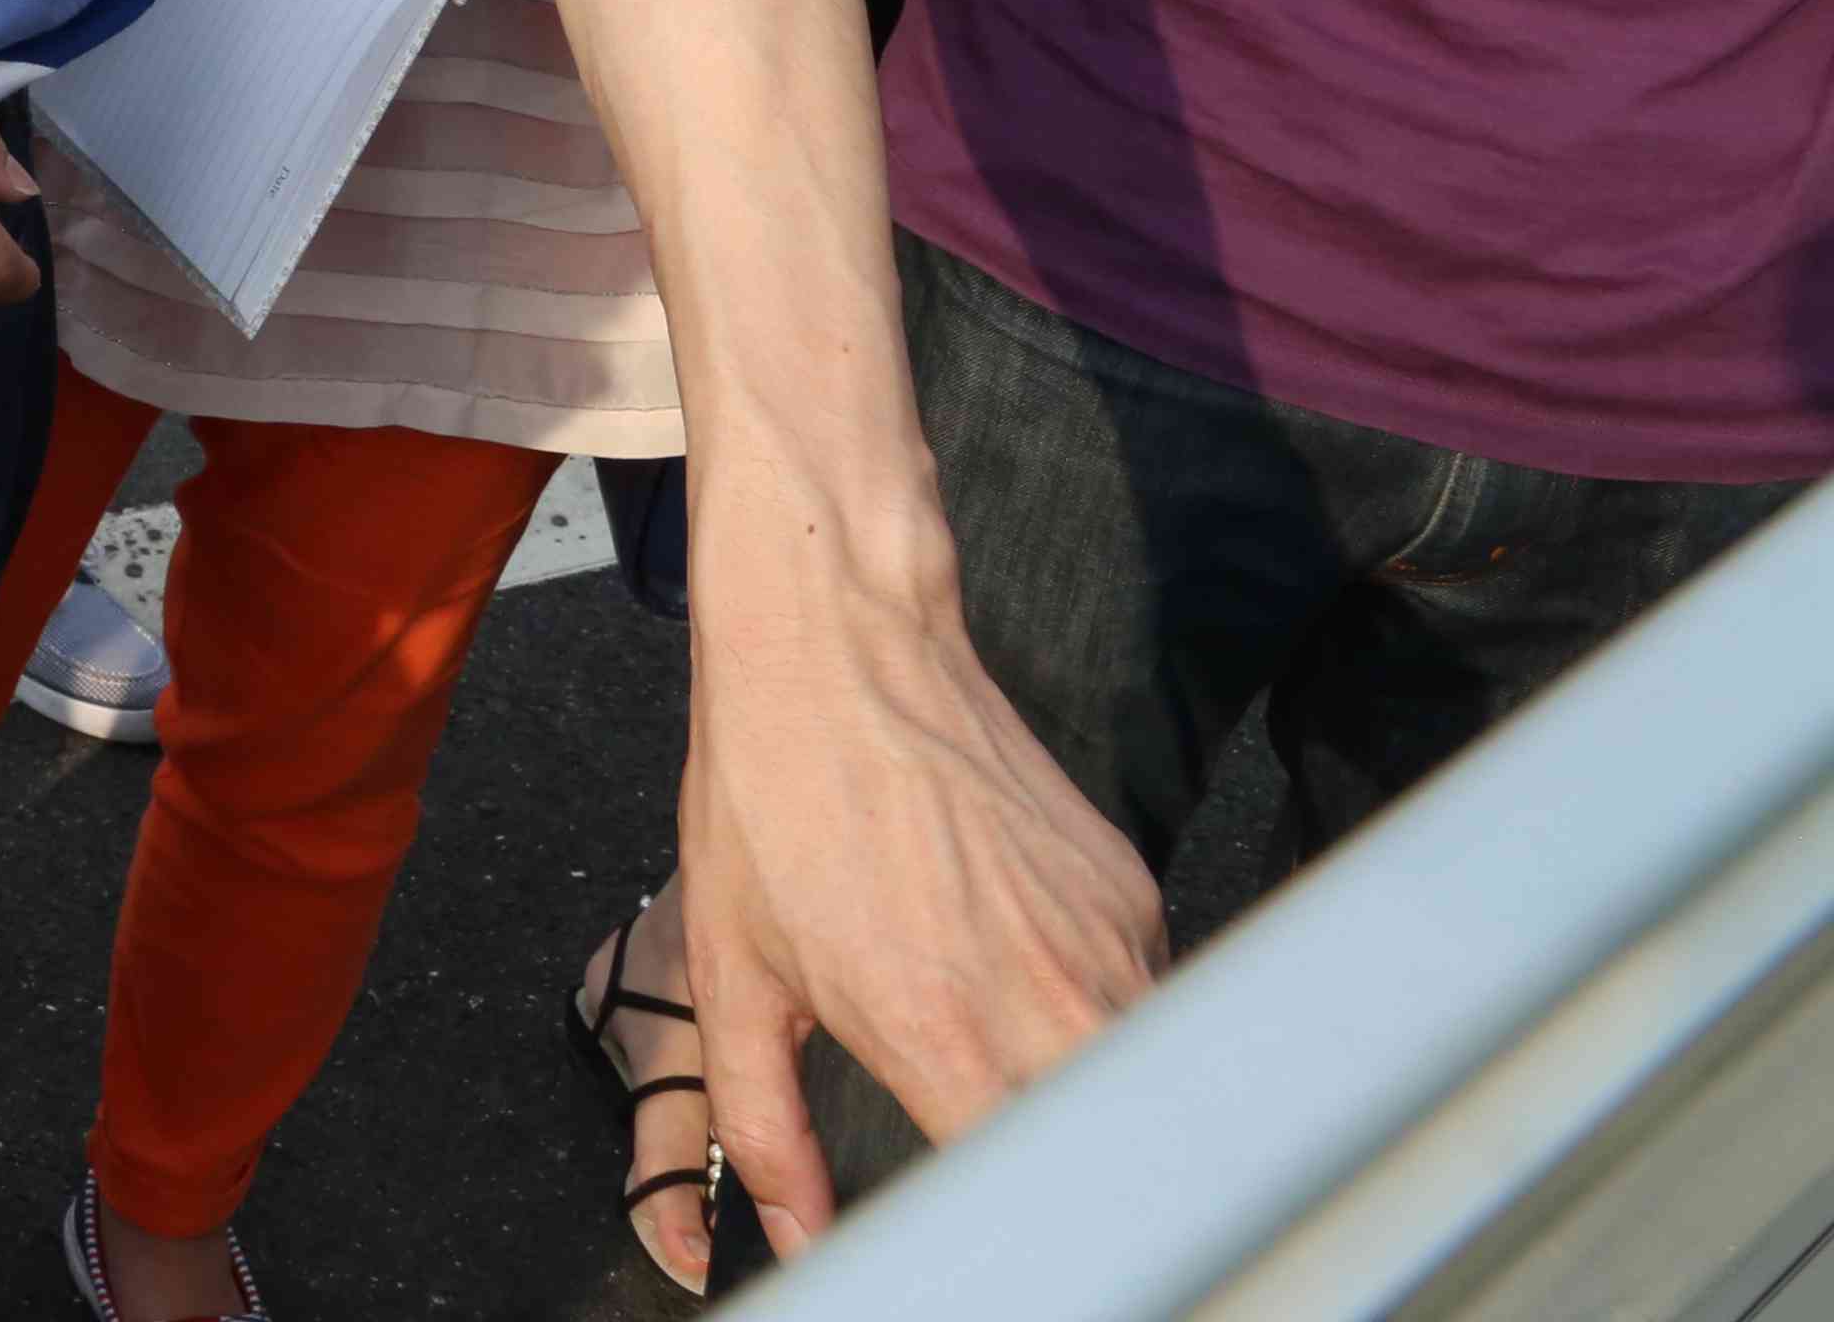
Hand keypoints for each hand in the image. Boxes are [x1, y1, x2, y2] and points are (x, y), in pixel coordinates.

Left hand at [670, 553, 1163, 1255]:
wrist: (835, 648)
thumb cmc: (772, 797)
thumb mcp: (735, 978)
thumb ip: (766, 1130)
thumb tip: (797, 1236)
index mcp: (945, 1038)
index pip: (1035, 1200)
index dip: (1020, 1232)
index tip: (996, 1231)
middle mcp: (1052, 1000)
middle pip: (1118, 1153)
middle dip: (1080, 1182)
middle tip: (1015, 1164)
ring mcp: (1110, 942)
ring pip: (1144, 1074)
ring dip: (1092, 1095)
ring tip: (1014, 1066)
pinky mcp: (1134, 890)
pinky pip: (1148, 992)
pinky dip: (1105, 1012)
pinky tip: (1028, 975)